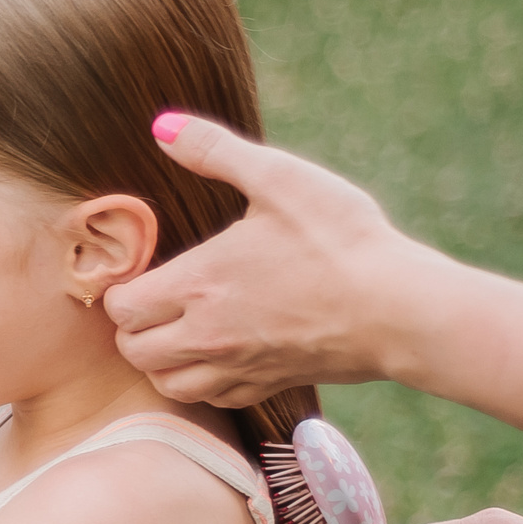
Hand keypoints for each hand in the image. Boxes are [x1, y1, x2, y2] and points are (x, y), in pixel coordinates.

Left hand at [105, 114, 444, 406]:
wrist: (400, 308)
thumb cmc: (342, 240)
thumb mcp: (280, 179)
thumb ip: (216, 151)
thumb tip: (162, 124)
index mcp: (198, 284)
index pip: (122, 306)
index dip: (123, 289)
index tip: (144, 272)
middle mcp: (206, 335)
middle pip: (133, 351)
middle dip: (133, 327)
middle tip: (156, 300)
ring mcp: (237, 366)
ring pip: (166, 383)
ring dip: (161, 360)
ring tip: (179, 330)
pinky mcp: (268, 385)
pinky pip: (211, 399)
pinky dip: (202, 382)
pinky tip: (219, 353)